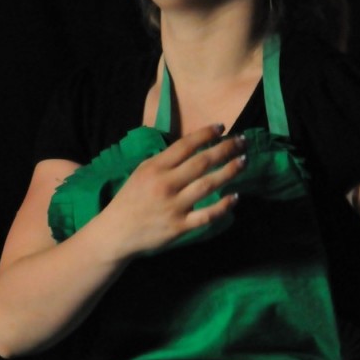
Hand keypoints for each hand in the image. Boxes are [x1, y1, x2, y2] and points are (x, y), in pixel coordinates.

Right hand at [104, 124, 246, 257]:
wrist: (116, 233)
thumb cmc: (130, 200)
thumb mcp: (142, 172)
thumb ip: (165, 161)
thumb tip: (192, 146)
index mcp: (154, 168)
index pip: (185, 145)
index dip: (206, 134)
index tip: (222, 127)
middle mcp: (165, 185)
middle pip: (202, 162)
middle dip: (226, 149)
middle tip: (242, 141)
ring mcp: (173, 206)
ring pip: (208, 185)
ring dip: (229, 171)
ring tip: (243, 161)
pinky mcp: (179, 227)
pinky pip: (207, 215)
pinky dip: (223, 206)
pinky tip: (235, 196)